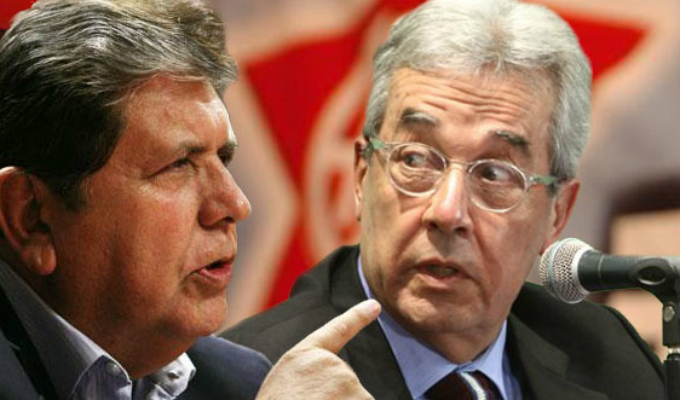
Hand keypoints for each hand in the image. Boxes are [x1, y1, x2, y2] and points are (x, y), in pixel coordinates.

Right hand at [254, 299, 380, 399]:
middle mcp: (328, 363)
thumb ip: (310, 380)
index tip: (375, 306)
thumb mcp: (283, 388)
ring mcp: (346, 380)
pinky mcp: (361, 398)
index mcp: (303, 357)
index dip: (357, 317)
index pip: (336, 331)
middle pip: (347, 385)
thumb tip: (337, 389)